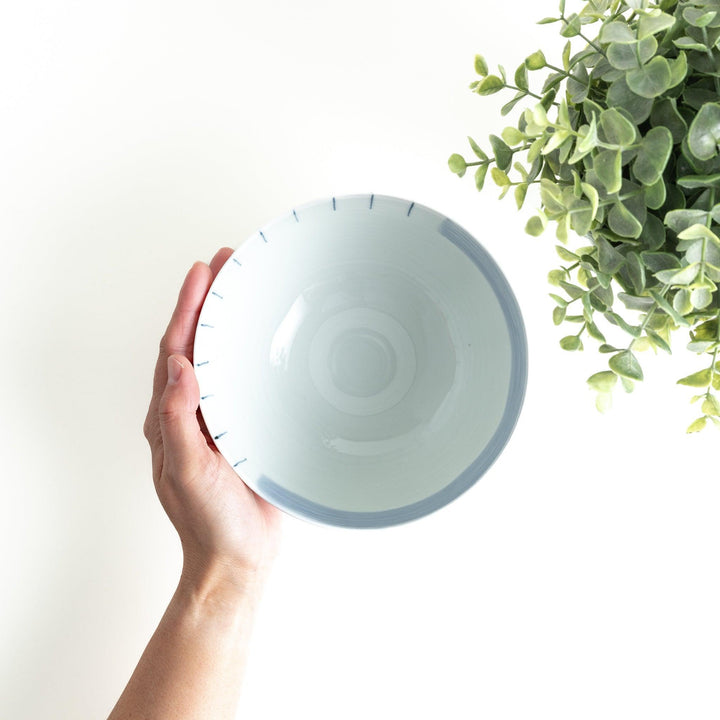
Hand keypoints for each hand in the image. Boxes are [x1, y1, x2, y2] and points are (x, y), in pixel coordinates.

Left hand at [143, 248, 281, 596]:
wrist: (237, 557)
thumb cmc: (209, 522)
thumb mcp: (185, 471)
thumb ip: (177, 420)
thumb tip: (177, 368)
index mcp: (171, 417)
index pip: (176, 350)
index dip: (187, 308)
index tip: (203, 272)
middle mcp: (193, 411)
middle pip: (197, 343)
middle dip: (209, 300)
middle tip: (229, 263)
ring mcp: (219, 419)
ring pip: (221, 358)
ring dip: (230, 321)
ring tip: (247, 288)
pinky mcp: (245, 430)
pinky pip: (245, 382)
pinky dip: (251, 353)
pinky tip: (268, 340)